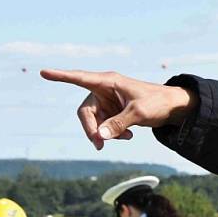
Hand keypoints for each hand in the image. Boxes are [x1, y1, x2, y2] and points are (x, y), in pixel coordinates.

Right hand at [40, 69, 195, 149]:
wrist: (174, 108)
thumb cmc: (158, 102)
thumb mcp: (139, 113)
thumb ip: (119, 124)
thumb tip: (99, 136)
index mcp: (109, 81)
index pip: (81, 78)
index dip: (62, 76)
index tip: (44, 72)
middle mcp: (105, 90)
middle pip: (86, 112)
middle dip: (92, 129)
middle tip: (100, 145)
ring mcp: (108, 102)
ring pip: (95, 122)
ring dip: (106, 134)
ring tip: (126, 138)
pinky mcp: (113, 112)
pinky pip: (104, 127)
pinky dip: (113, 134)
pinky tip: (129, 137)